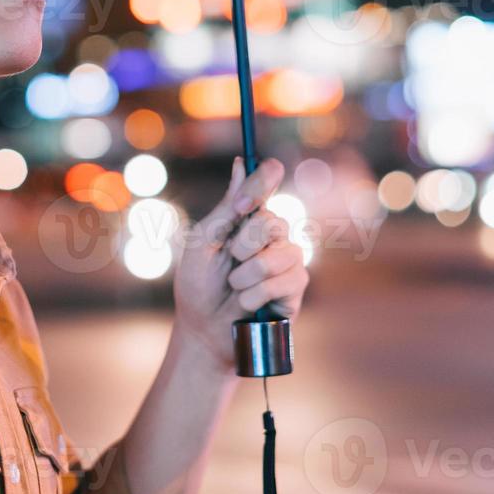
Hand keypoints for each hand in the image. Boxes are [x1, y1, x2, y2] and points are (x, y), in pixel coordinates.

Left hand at [171, 156, 308, 372]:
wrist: (203, 330)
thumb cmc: (198, 284)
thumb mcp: (203, 242)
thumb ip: (226, 206)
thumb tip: (241, 162)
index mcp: (248, 216)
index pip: (267, 181)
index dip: (261, 183)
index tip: (241, 205)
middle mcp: (272, 234)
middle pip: (273, 221)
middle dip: (243, 245)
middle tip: (229, 260)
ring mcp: (287, 260)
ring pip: (282, 253)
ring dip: (248, 275)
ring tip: (235, 287)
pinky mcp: (296, 288)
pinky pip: (286, 281)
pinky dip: (257, 295)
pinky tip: (248, 303)